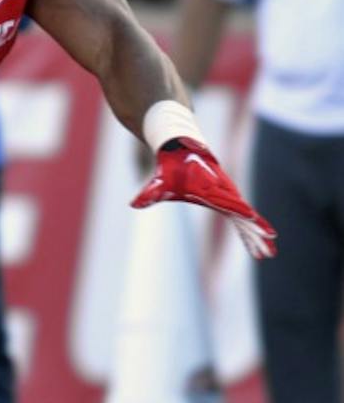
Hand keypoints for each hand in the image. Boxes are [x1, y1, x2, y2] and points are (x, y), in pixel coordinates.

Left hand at [131, 138, 276, 259]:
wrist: (182, 148)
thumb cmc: (171, 166)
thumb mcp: (160, 181)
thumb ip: (150, 192)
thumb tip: (134, 203)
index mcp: (213, 190)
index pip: (231, 204)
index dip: (243, 213)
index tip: (255, 223)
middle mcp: (225, 193)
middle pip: (244, 217)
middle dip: (256, 234)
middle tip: (268, 252)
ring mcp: (228, 196)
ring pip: (246, 219)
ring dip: (257, 236)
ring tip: (268, 254)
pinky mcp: (227, 198)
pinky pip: (241, 218)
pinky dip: (250, 230)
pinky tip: (256, 242)